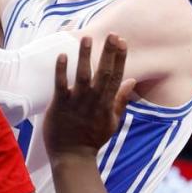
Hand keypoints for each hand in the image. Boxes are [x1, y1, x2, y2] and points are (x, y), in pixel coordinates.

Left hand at [43, 35, 133, 158]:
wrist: (72, 158)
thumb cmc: (92, 139)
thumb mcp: (112, 121)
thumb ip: (121, 100)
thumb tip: (132, 80)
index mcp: (106, 103)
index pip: (116, 76)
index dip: (120, 58)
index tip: (122, 41)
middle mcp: (93, 100)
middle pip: (103, 73)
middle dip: (108, 53)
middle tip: (112, 34)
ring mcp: (76, 102)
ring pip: (82, 75)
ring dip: (84, 56)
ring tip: (86, 37)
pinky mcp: (60, 105)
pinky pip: (60, 85)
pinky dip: (61, 71)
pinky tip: (62, 55)